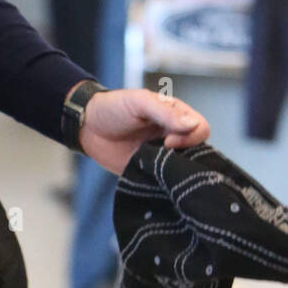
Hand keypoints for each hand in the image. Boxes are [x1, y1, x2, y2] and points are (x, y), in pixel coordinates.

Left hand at [76, 88, 209, 174]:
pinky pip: (165, 182)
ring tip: (158, 172)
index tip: (167, 141)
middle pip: (197, 151)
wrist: (86, 127)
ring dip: (175, 172)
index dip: (190, 137)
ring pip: (183, 169)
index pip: (200, 129)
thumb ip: (165, 112)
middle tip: (163, 158)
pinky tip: (155, 183)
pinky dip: (164, 185)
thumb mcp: (139, 102)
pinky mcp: (150, 173)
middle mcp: (174, 137)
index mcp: (176, 116)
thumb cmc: (112, 108)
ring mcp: (162, 156)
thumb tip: (193, 124)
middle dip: (187, 158)